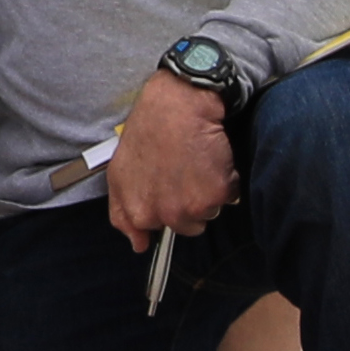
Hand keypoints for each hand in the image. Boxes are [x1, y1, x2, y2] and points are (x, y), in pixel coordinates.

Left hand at [106, 70, 239, 242]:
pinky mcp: (218, 194)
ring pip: (209, 212)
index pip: (152, 230)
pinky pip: (229, 197)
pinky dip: (226, 181)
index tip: (165, 192)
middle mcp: (164, 214)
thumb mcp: (120, 171)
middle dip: (187, 202)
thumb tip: (137, 245)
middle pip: (187, 225)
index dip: (162, 207)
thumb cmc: (149, 130)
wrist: (179, 105)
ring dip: (208, 192)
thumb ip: (123, 213)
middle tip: (181, 171)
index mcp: (137, 210)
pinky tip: (212, 159)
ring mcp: (193, 207)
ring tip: (195, 163)